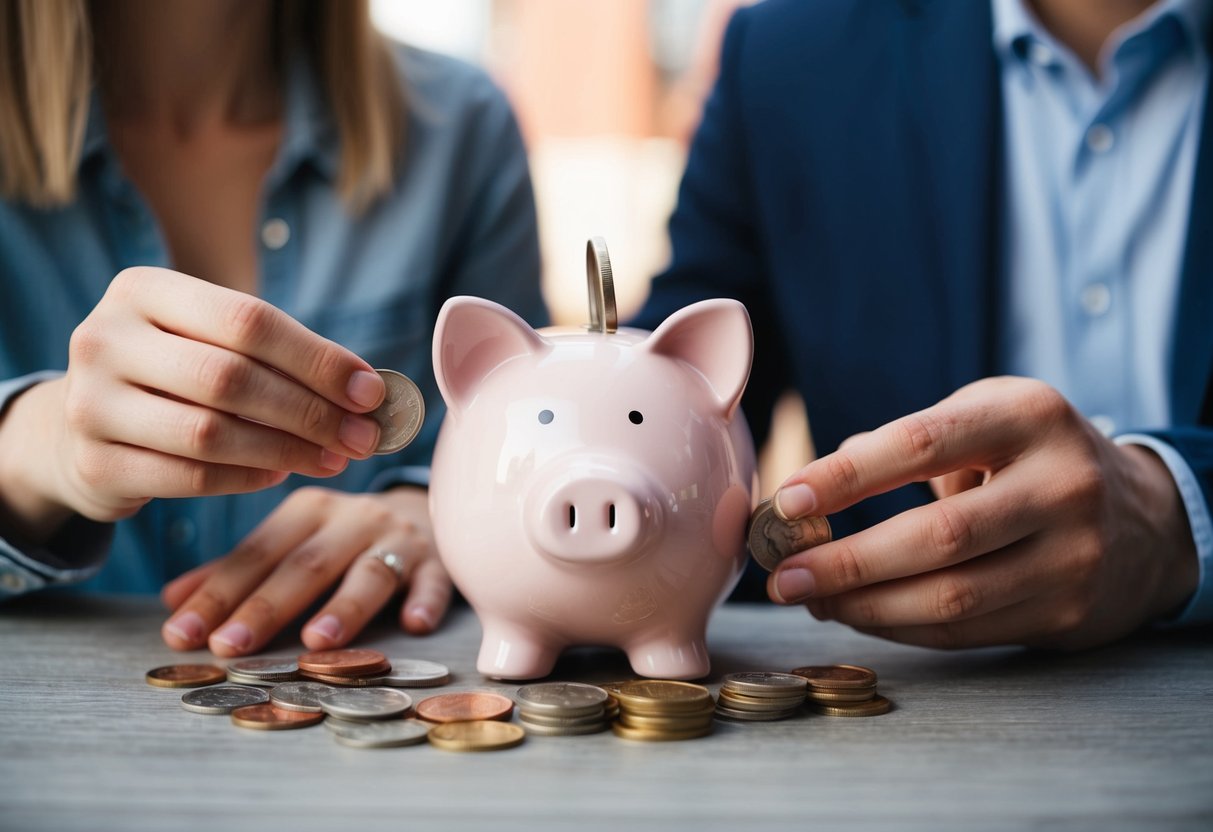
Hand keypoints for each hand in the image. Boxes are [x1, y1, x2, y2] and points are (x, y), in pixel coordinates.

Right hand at [0, 267, 385, 539]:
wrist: (80, 425)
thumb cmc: (174, 375)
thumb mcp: (211, 342)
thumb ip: (281, 356)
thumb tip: (370, 391)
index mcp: (142, 290)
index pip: (248, 320)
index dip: (318, 359)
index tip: (371, 392)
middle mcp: (104, 338)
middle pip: (231, 378)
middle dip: (311, 411)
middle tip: (363, 437)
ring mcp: (90, 403)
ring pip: (210, 433)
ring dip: (287, 450)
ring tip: (333, 458)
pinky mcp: (94, 464)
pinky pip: (189, 477)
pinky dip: (246, 479)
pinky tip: (281, 474)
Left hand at [159, 486, 451, 655]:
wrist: (425, 512)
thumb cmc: (344, 537)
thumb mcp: (294, 540)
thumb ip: (239, 570)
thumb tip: (172, 602)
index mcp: (308, 510)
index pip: (256, 553)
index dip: (218, 592)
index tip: (182, 633)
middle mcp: (352, 518)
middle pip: (306, 565)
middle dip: (266, 607)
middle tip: (230, 647)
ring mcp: (399, 539)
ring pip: (370, 572)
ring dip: (344, 607)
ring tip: (316, 642)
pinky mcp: (438, 561)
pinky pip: (434, 579)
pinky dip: (425, 599)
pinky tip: (414, 624)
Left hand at [767, 377, 1198, 649]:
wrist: (1143, 520)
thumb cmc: (1030, 457)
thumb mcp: (984, 418)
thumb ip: (902, 441)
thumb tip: (807, 492)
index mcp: (1028, 415)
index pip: (922, 443)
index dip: (849, 476)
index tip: (788, 499)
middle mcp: (1061, 484)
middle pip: (937, 535)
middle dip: (846, 562)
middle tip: (782, 574)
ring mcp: (1073, 554)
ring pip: (951, 597)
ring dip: (864, 606)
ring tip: (809, 599)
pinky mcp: (1068, 611)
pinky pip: (966, 630)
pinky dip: (900, 626)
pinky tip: (857, 614)